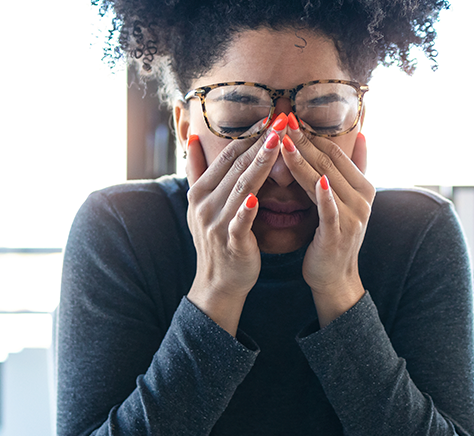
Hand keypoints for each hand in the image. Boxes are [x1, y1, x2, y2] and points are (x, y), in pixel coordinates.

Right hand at [185, 122, 287, 335]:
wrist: (218, 282)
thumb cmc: (217, 240)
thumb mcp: (200, 204)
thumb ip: (196, 170)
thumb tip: (192, 137)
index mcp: (199, 191)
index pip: (226, 155)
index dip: (248, 134)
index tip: (269, 115)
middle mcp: (204, 204)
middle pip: (236, 166)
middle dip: (260, 142)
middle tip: (280, 119)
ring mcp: (215, 223)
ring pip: (242, 187)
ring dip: (260, 164)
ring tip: (277, 143)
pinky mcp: (230, 243)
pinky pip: (239, 223)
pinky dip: (247, 210)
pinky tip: (257, 197)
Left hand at [279, 118, 374, 325]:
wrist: (334, 276)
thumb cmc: (333, 236)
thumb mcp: (345, 200)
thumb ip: (352, 169)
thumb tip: (362, 134)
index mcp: (363, 187)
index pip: (335, 153)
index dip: (312, 135)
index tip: (290, 118)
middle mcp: (362, 199)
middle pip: (328, 162)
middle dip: (303, 141)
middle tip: (282, 121)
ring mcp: (353, 217)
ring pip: (325, 181)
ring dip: (303, 161)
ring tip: (283, 142)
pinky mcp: (339, 234)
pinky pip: (330, 210)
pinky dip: (323, 195)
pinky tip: (315, 181)